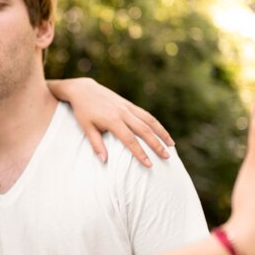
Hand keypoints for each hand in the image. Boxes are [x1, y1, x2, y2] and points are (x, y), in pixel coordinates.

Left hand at [48, 78, 172, 166]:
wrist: (84, 90)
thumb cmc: (83, 111)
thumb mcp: (86, 128)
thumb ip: (96, 144)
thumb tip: (104, 161)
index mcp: (112, 120)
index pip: (129, 140)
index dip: (140, 153)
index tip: (149, 164)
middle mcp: (123, 112)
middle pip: (144, 130)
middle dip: (156, 145)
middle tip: (166, 157)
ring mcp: (127, 107)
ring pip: (149, 120)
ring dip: (162, 132)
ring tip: (171, 145)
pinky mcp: (129, 104)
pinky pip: (146, 114)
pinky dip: (156, 123)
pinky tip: (162, 132)